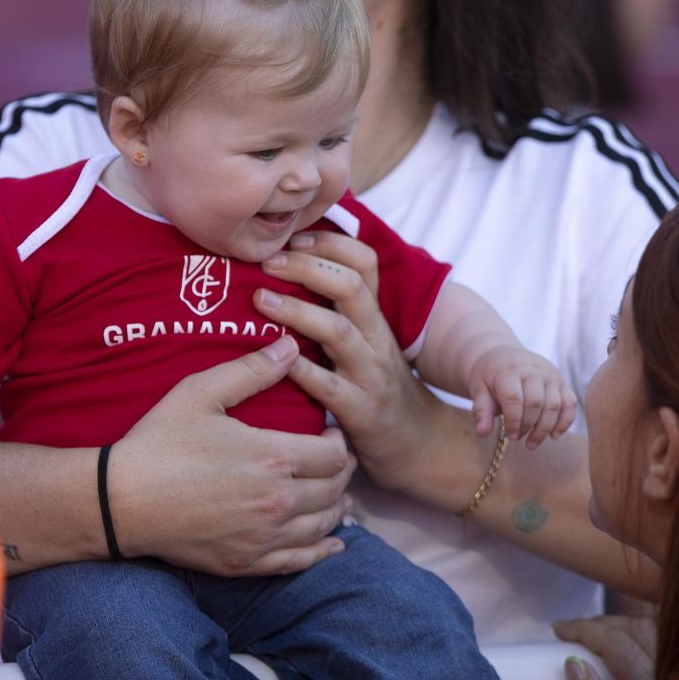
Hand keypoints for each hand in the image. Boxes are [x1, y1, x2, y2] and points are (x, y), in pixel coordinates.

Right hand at [112, 336, 356, 575]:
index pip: (333, 454)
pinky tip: (331, 544)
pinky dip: (321, 551)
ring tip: (338, 495)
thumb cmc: (159, 442)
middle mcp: (276, 502)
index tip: (329, 433)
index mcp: (272, 458)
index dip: (338, 442)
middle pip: (334, 490)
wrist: (121, 501)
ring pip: (322, 526)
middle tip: (336, 460)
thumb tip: (289, 345)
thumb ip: (251, 370)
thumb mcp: (201, 393)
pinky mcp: (247, 563)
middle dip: (342, 473)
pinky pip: (299, 561)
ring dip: (337, 508)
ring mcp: (263, 537)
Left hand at [254, 232, 445, 492]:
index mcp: (374, 316)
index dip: (329, 243)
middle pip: (350, 287)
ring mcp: (369, 374)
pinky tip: (275, 361)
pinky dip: (301, 371)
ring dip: (298, 312)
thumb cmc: (374, 384)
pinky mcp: (360, 411)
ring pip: (339, 332)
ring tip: (261, 300)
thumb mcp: (364, 339)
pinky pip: (329, 388)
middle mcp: (375, 338)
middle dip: (307, 267)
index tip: (291, 238)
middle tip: (267, 261)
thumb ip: (336, 307)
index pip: (363, 262)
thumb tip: (287, 265)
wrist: (416, 442)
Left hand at [468, 345, 578, 448]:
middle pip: (536, 403)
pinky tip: (554, 436)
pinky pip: (570, 403)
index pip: (514, 398)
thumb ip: (481, 410)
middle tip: (517, 438)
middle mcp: (533, 370)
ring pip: (555, 405)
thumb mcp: (479, 389)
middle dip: (528, 426)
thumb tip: (481, 432)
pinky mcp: (562, 383)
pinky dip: (565, 421)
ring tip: (531, 443)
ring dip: (545, 428)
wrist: (503, 357)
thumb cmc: (489, 377)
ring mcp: (550, 375)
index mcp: (510, 371)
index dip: (513, 421)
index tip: (510, 436)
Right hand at [553, 615, 656, 679]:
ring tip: (604, 632)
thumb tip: (574, 666)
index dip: (584, 630)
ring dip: (627, 625)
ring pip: (659, 631)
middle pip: (637, 629)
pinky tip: (638, 642)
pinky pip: (676, 644)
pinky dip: (652, 634)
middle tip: (577, 630)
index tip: (560, 630)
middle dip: (603, 623)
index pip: (615, 643)